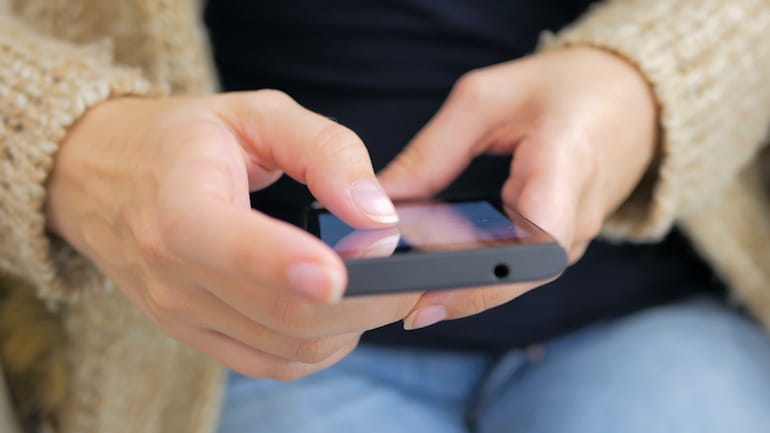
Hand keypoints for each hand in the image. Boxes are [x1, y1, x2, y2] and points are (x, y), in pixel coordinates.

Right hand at [45, 91, 419, 379]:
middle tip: (406, 275)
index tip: (341, 272)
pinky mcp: (197, 336)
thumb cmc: (185, 139)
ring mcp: (183, 315)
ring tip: (380, 287)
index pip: (229, 250)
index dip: (288, 266)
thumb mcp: (256, 113)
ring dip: (352, 326)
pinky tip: (341, 312)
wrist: (105, 179)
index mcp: (178, 207)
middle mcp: (173, 275)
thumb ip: (325, 150)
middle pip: (284, 315)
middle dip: (364, 302)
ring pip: (290, 349)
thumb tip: (379, 214)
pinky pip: (274, 364)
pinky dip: (322, 346)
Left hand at [378, 47, 657, 328]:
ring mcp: (580, 232)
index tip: (430, 292)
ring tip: (416, 291)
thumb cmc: (561, 88)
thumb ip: (431, 152)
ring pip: (522, 277)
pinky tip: (447, 272)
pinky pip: (526, 266)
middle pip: (523, 273)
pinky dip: (487, 271)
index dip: (484, 277)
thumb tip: (380, 201)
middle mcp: (581, 210)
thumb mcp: (484, 100)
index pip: (536, 242)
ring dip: (472, 287)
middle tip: (404, 301)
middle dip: (464, 292)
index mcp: (567, 161)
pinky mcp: (569, 239)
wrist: (631, 96)